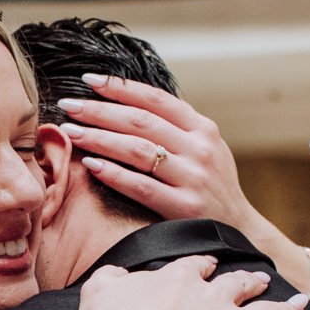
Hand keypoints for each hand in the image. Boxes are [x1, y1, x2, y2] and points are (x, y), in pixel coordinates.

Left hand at [57, 75, 261, 235]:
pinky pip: (141, 187)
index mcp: (203, 128)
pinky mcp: (184, 206)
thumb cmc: (211, 186)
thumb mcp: (205, 148)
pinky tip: (91, 165)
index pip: (156, 100)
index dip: (120, 88)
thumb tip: (129, 103)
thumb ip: (176, 128)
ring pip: (137, 150)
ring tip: (71, 132)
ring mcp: (193, 177)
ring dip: (99, 138)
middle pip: (140, 121)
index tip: (89, 80)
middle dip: (99, 110)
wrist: (240, 230)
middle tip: (69, 105)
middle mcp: (200, 148)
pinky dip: (114, 174)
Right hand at [75, 257, 309, 309]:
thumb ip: (109, 278)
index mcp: (178, 282)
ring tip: (301, 307)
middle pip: (239, 285)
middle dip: (251, 282)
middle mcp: (212, 300)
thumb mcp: (99, 293)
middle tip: (260, 279)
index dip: (204, 267)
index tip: (209, 265)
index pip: (196, 267)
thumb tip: (115, 274)